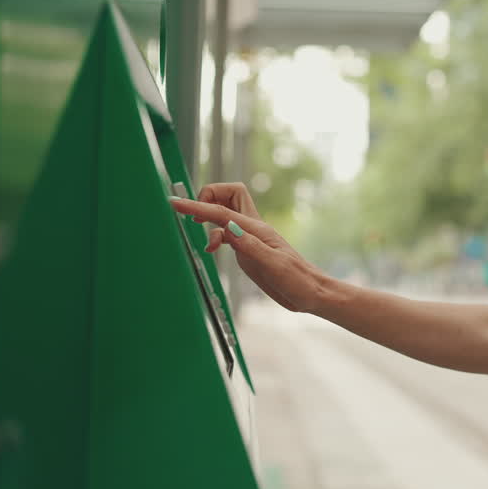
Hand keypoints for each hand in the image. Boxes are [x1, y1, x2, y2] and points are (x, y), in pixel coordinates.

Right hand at [168, 183, 322, 312]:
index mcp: (257, 230)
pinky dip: (214, 234)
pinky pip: (227, 231)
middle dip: (209, 197)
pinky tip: (212, 249)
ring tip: (206, 240)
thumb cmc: (298, 281)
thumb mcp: (274, 266)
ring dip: (210, 216)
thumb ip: (250, 246)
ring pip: (226, 212)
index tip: (175, 203)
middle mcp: (253, 229)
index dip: (197, 206)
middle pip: (228, 194)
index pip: (221, 212)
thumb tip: (227, 228)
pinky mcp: (249, 250)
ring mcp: (250, 238)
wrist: (312, 293)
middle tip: (195, 217)